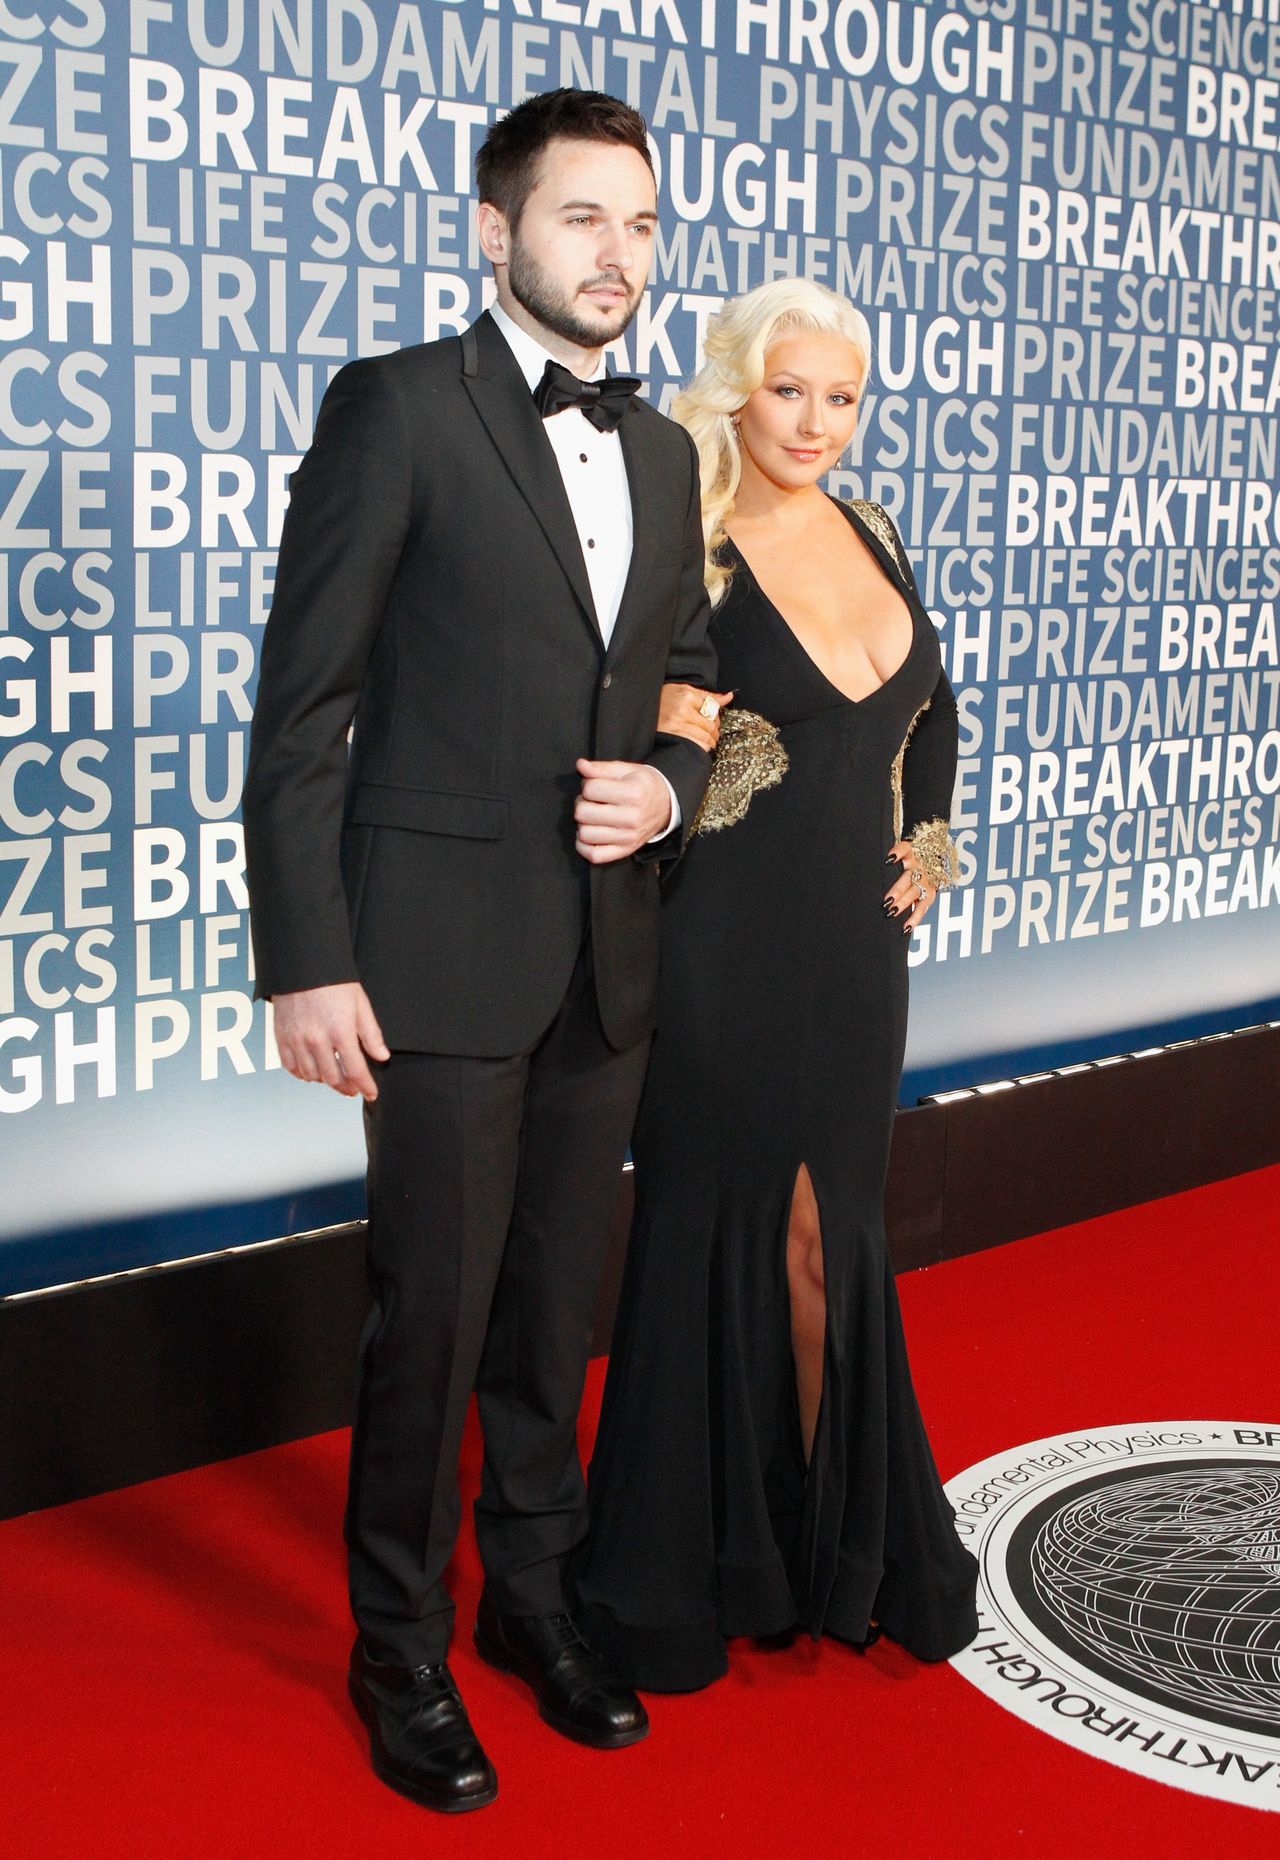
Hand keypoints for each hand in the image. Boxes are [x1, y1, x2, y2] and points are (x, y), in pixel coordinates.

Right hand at [271, 981, 389, 1099]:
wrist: (302, 966)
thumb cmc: (334, 983)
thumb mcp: (361, 1005)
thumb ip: (371, 1034)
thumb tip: (382, 1056)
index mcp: (340, 1032)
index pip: (356, 1070)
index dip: (365, 1086)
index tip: (371, 1093)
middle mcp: (317, 1040)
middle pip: (333, 1078)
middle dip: (346, 1088)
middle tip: (353, 1089)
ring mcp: (297, 1040)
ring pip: (311, 1076)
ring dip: (325, 1081)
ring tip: (334, 1078)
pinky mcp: (282, 1037)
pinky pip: (291, 1067)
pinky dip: (302, 1074)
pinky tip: (311, 1071)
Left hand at [574, 758, 671, 862]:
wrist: (666, 807)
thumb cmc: (643, 786)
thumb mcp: (626, 770)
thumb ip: (601, 768)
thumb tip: (580, 765)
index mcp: (633, 793)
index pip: (590, 789)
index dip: (587, 784)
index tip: (596, 785)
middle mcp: (632, 818)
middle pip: (583, 813)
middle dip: (582, 803)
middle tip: (591, 801)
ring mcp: (628, 838)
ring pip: (585, 834)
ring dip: (582, 824)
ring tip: (592, 817)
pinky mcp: (624, 851)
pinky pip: (594, 856)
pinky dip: (584, 846)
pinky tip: (589, 833)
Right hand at [657, 684, 733, 753]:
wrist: (642, 708)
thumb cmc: (663, 698)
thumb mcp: (683, 690)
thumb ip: (706, 695)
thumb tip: (729, 696)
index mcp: (687, 695)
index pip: (713, 709)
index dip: (715, 717)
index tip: (712, 720)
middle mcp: (683, 709)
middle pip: (710, 724)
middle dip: (714, 730)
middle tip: (712, 733)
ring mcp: (677, 724)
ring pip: (704, 736)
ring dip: (710, 741)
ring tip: (708, 741)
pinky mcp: (672, 736)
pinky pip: (695, 744)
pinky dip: (701, 747)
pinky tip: (700, 746)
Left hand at [883, 840, 936, 934]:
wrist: (928, 868)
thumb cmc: (901, 867)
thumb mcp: (895, 860)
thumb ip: (881, 864)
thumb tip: (853, 870)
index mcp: (909, 856)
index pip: (905, 849)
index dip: (898, 852)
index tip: (888, 860)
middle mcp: (918, 868)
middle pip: (908, 878)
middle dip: (897, 890)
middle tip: (886, 901)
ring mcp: (924, 882)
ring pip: (915, 893)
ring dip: (903, 903)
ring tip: (891, 913)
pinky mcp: (929, 896)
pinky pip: (922, 909)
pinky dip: (914, 919)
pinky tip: (905, 928)